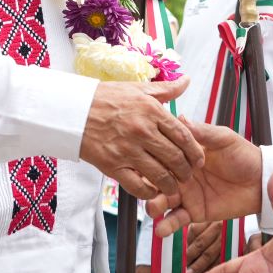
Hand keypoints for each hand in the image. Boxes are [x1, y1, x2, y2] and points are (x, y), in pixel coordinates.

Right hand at [80, 77, 202, 198]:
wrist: (73, 110)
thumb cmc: (105, 98)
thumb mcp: (137, 88)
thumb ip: (166, 89)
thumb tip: (186, 81)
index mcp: (151, 111)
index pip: (183, 135)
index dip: (195, 151)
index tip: (199, 159)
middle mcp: (142, 131)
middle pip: (175, 157)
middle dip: (186, 171)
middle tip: (188, 176)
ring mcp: (128, 149)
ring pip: (160, 175)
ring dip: (171, 185)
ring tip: (174, 187)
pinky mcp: (113, 165)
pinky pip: (137, 186)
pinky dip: (148, 192)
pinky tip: (152, 191)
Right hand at [148, 122, 262, 232]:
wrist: (261, 181)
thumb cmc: (243, 155)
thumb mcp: (223, 139)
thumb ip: (202, 132)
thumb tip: (180, 117)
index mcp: (185, 155)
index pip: (162, 155)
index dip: (152, 159)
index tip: (143, 161)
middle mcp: (181, 174)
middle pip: (158, 179)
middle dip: (148, 185)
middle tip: (146, 190)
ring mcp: (187, 194)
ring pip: (163, 200)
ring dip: (154, 205)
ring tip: (152, 209)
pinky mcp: (194, 212)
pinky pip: (177, 219)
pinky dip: (167, 225)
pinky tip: (160, 229)